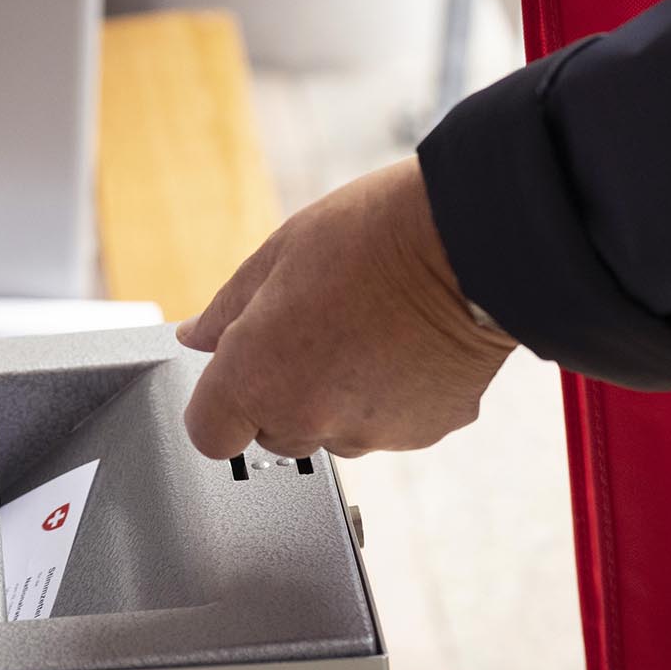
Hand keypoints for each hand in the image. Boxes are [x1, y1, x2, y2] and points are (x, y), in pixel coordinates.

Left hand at [178, 156, 514, 459]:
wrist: (472, 241)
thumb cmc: (373, 235)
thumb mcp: (278, 253)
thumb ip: (228, 308)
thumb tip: (197, 336)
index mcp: (259, 376)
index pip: (209, 434)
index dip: (219, 406)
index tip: (232, 380)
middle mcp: (310, 417)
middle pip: (273, 435)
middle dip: (280, 394)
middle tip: (309, 334)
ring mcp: (371, 432)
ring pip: (334, 432)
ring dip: (337, 398)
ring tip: (363, 332)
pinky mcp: (424, 432)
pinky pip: (389, 425)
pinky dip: (390, 398)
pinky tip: (402, 347)